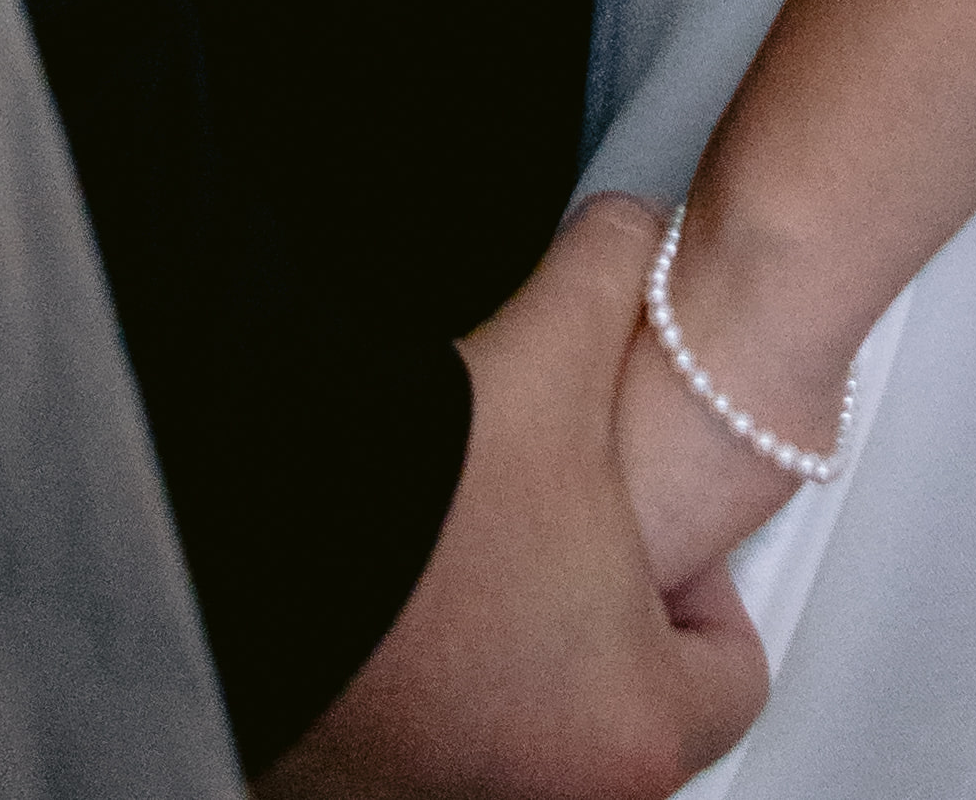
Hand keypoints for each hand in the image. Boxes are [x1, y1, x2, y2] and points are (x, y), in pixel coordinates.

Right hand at [265, 204, 763, 795]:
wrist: (242, 538)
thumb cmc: (417, 495)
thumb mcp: (554, 344)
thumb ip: (617, 271)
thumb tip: (629, 232)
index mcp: (637, 729)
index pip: (733, 671)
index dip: (703, 575)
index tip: (650, 525)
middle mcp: (555, 798)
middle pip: (629, 708)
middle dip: (602, 618)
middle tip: (560, 532)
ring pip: (531, 732)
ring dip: (516, 657)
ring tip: (469, 555)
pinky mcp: (359, 791)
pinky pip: (433, 745)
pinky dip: (428, 687)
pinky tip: (398, 602)